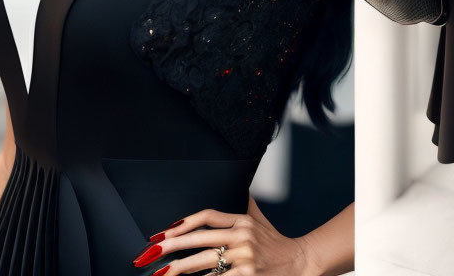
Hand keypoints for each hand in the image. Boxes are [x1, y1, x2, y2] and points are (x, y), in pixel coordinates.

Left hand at [132, 196, 313, 275]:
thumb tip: (238, 187)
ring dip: (179, 270)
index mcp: (242, 220)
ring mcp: (245, 258)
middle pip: (199, 239)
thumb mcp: (261, 219)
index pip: (207, 216)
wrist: (302, 263)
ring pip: (204, 263)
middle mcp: (243, 236)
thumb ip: (246, 205)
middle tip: (151, 252)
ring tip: (161, 275)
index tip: (164, 232)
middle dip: (171, 247)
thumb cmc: (277, 244)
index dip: (184, 223)